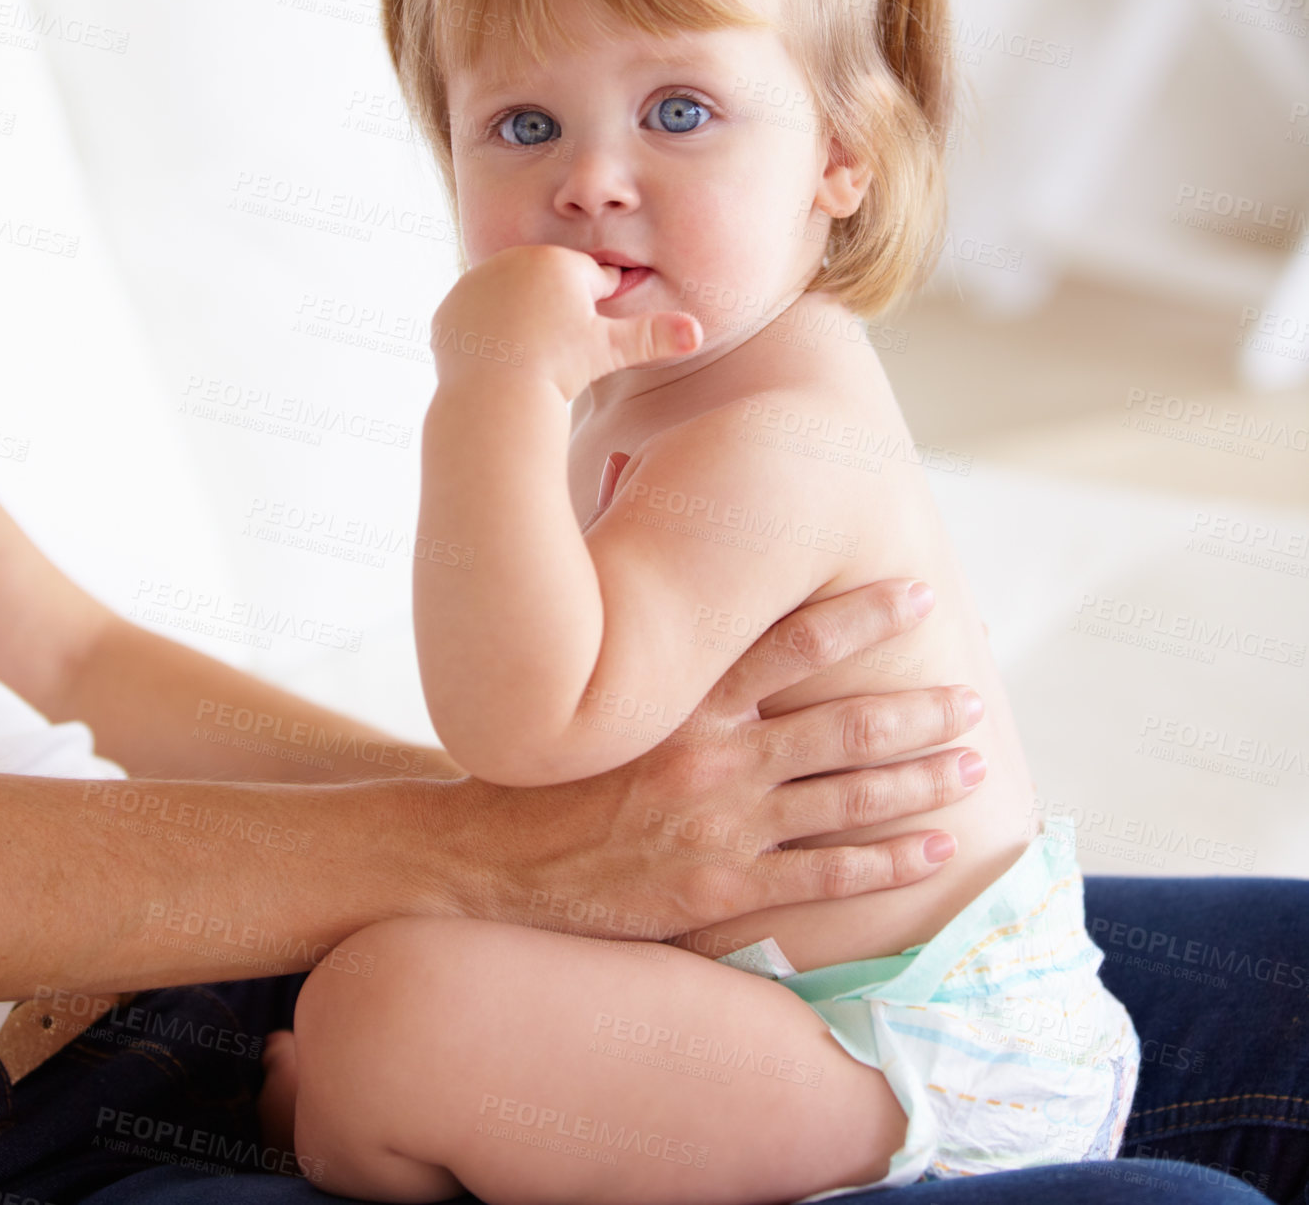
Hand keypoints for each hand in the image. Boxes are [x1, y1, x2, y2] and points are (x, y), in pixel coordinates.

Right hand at [425, 575, 985, 940]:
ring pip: (849, 801)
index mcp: (687, 701)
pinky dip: (887, 861)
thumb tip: (679, 573)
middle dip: (918, 712)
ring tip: (973, 765)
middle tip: (972, 699)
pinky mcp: (724, 890)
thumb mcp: (593, 690)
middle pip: (843, 728)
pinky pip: (826, 877)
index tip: (917, 596)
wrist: (490, 859)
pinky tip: (934, 846)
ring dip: (921, 781)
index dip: (863, 616)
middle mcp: (717, 760)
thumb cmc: (545, 768)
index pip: (793, 644)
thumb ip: (649, 641)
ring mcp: (725, 829)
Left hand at [430, 244, 701, 401]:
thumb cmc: (559, 369)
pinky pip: (477, 322)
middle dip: (555, 315)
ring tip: (526, 358)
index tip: (581, 341)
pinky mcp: (449, 309)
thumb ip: (655, 335)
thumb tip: (699, 331)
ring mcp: (476, 282)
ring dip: (521, 324)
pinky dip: (488, 339)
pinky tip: (498, 362)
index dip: (592, 316)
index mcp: (558, 262)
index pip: (587, 282)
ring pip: (512, 302)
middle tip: (553, 353)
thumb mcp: (612, 350)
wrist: (495, 395)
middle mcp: (513, 260)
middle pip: (547, 288)